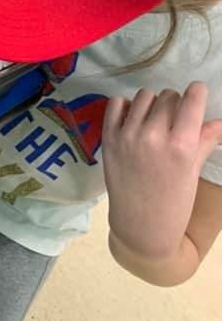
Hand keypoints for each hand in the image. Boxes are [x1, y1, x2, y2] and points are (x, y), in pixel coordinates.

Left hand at [103, 84, 221, 262]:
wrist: (140, 228)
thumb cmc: (174, 204)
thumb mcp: (193, 173)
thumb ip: (204, 141)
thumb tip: (219, 121)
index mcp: (181, 146)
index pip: (192, 100)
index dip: (197, 92)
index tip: (197, 91)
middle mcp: (154, 136)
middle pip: (169, 96)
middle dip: (176, 104)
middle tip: (175, 121)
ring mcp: (128, 135)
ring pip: (145, 96)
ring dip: (153, 104)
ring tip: (155, 121)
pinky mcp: (109, 137)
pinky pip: (117, 102)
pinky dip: (127, 106)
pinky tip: (134, 120)